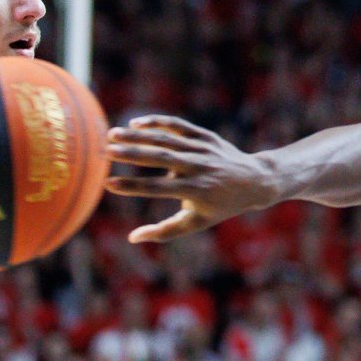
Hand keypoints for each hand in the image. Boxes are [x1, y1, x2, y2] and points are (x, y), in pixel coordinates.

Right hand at [105, 116, 272, 242]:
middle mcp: (199, 168)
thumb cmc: (221, 206)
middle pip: (160, 158)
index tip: (108, 184)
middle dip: (132, 154)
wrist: (255, 181)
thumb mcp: (197, 222)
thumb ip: (165, 231)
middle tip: (105, 151)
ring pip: (166, 139)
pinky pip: (178, 126)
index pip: (158, 189)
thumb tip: (133, 238)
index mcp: (196, 191)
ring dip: (137, 135)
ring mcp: (203, 149)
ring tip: (111, 135)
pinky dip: (157, 122)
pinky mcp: (205, 136)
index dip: (133, 187)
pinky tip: (135, 124)